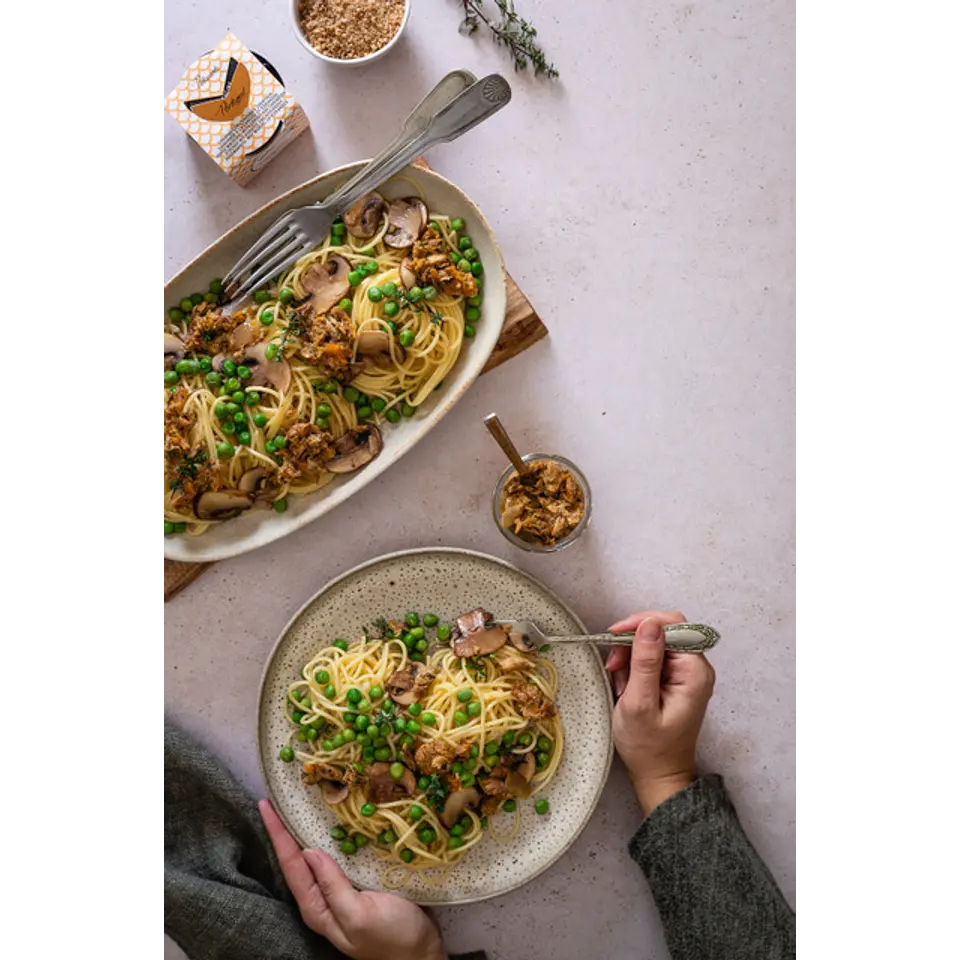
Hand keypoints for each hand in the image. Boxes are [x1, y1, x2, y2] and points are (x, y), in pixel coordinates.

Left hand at [259, 799, 445, 959]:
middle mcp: (324, 897)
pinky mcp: (360, 880)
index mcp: (317, 907)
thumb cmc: (392, 937)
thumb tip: (309, 852)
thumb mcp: (359, 915)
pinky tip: (336, 819)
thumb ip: (333, 887)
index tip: (265, 806)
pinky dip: (335, 834)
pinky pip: (341, 854)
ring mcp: (341, 889)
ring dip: (307, 829)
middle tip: (276, 797)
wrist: (421, 952)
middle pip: (298, 858)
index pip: (290, 864)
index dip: (277, 834)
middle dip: (285, 829)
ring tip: (298, 802)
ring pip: (318, 854)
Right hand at [606, 610, 714, 815]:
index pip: (673, 624)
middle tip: (613, 665)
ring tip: (621, 685)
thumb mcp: (639, 703)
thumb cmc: (648, 747)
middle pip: (662, 631)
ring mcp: (686, 673)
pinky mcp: (675, 679)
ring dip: (630, 658)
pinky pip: (652, 659)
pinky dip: (634, 668)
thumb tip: (649, 624)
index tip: (614, 634)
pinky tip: (627, 687)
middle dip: (632, 643)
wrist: (659, 775)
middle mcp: (696, 668)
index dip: (642, 623)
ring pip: (653, 644)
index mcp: (694, 672)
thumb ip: (645, 662)